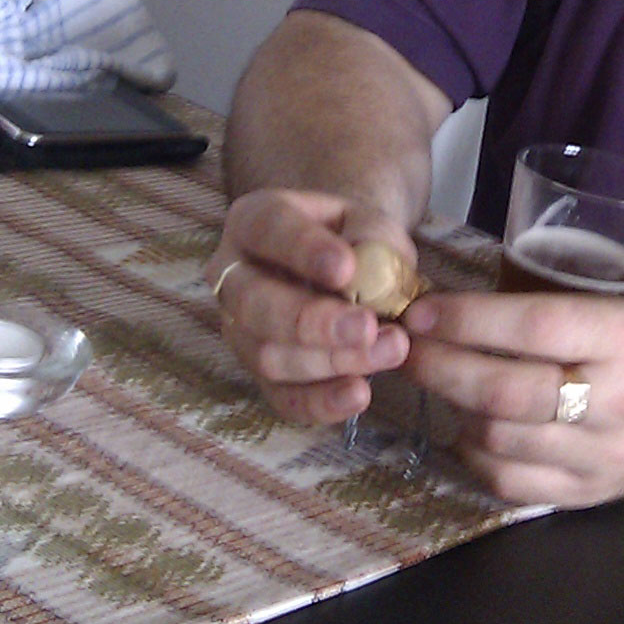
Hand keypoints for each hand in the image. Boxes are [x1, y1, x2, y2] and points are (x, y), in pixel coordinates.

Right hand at [205, 189, 415, 423]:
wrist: (349, 268)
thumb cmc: (353, 240)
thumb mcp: (369, 223)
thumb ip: (372, 240)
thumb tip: (369, 280)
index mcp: (254, 220)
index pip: (268, 229)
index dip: (304, 250)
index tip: (346, 268)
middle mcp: (232, 275)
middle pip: (254, 303)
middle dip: (313, 322)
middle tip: (368, 327)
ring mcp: (240, 329)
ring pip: (268, 355)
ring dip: (332, 360)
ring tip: (391, 349)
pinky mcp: (260, 373)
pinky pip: (281, 398)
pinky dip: (320, 402)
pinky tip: (359, 394)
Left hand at [399, 291, 623, 506]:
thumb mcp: (617, 306)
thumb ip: (546, 309)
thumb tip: (452, 307)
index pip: (535, 326)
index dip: (468, 320)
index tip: (420, 313)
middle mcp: (616, 400)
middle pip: (507, 391)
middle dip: (443, 367)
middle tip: (406, 350)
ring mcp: (603, 455)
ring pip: (501, 440)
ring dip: (455, 409)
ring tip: (440, 383)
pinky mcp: (592, 493)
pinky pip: (512, 484)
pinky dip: (474, 457)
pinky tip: (466, 430)